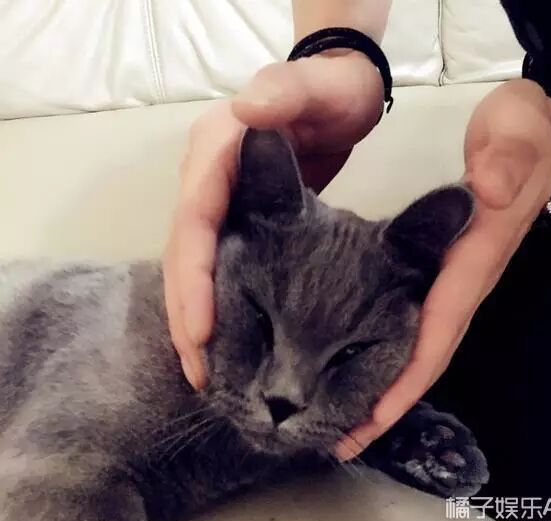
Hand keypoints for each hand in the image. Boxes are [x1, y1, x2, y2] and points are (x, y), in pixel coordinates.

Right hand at [164, 52, 383, 387]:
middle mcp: (204, 180)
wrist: (337, 93)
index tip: (203, 335)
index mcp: (215, 153)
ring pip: (196, 268)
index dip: (193, 279)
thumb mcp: (314, 86)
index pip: (194, 222)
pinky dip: (217, 306)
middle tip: (201, 376)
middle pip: (184, 255)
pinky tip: (226, 342)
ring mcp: (217, 201)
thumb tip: (246, 112)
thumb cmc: (332, 91)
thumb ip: (284, 90)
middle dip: (187, 316)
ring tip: (208, 374)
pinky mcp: (236, 219)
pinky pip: (217, 267)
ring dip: (197, 321)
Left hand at [337, 79, 550, 458]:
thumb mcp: (520, 130)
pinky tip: (358, 363)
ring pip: (416, 343)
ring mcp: (452, 279)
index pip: (437, 329)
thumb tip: (490, 189)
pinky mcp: (442, 269)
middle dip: (386, 400)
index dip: (405, 377)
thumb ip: (509, 157)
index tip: (369, 419)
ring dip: (382, 385)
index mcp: (471, 259)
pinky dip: (386, 351)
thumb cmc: (524, 129)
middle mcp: (463, 280)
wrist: (539, 126)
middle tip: (341, 438)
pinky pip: (413, 321)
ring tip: (343, 420)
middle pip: (424, 353)